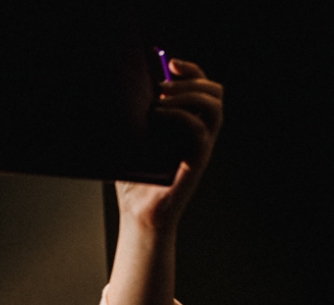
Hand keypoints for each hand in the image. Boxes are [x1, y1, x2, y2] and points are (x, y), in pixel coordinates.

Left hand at [115, 59, 222, 233]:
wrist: (139, 214)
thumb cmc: (135, 181)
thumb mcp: (131, 143)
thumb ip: (133, 119)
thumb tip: (118, 91)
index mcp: (188, 125)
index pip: (201, 88)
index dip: (191, 70)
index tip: (169, 62)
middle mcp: (199, 133)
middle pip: (214, 92)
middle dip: (192, 78)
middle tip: (163, 82)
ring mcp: (200, 147)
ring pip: (214, 107)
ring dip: (189, 94)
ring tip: (162, 97)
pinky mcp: (196, 162)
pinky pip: (200, 131)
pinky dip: (181, 117)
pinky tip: (159, 116)